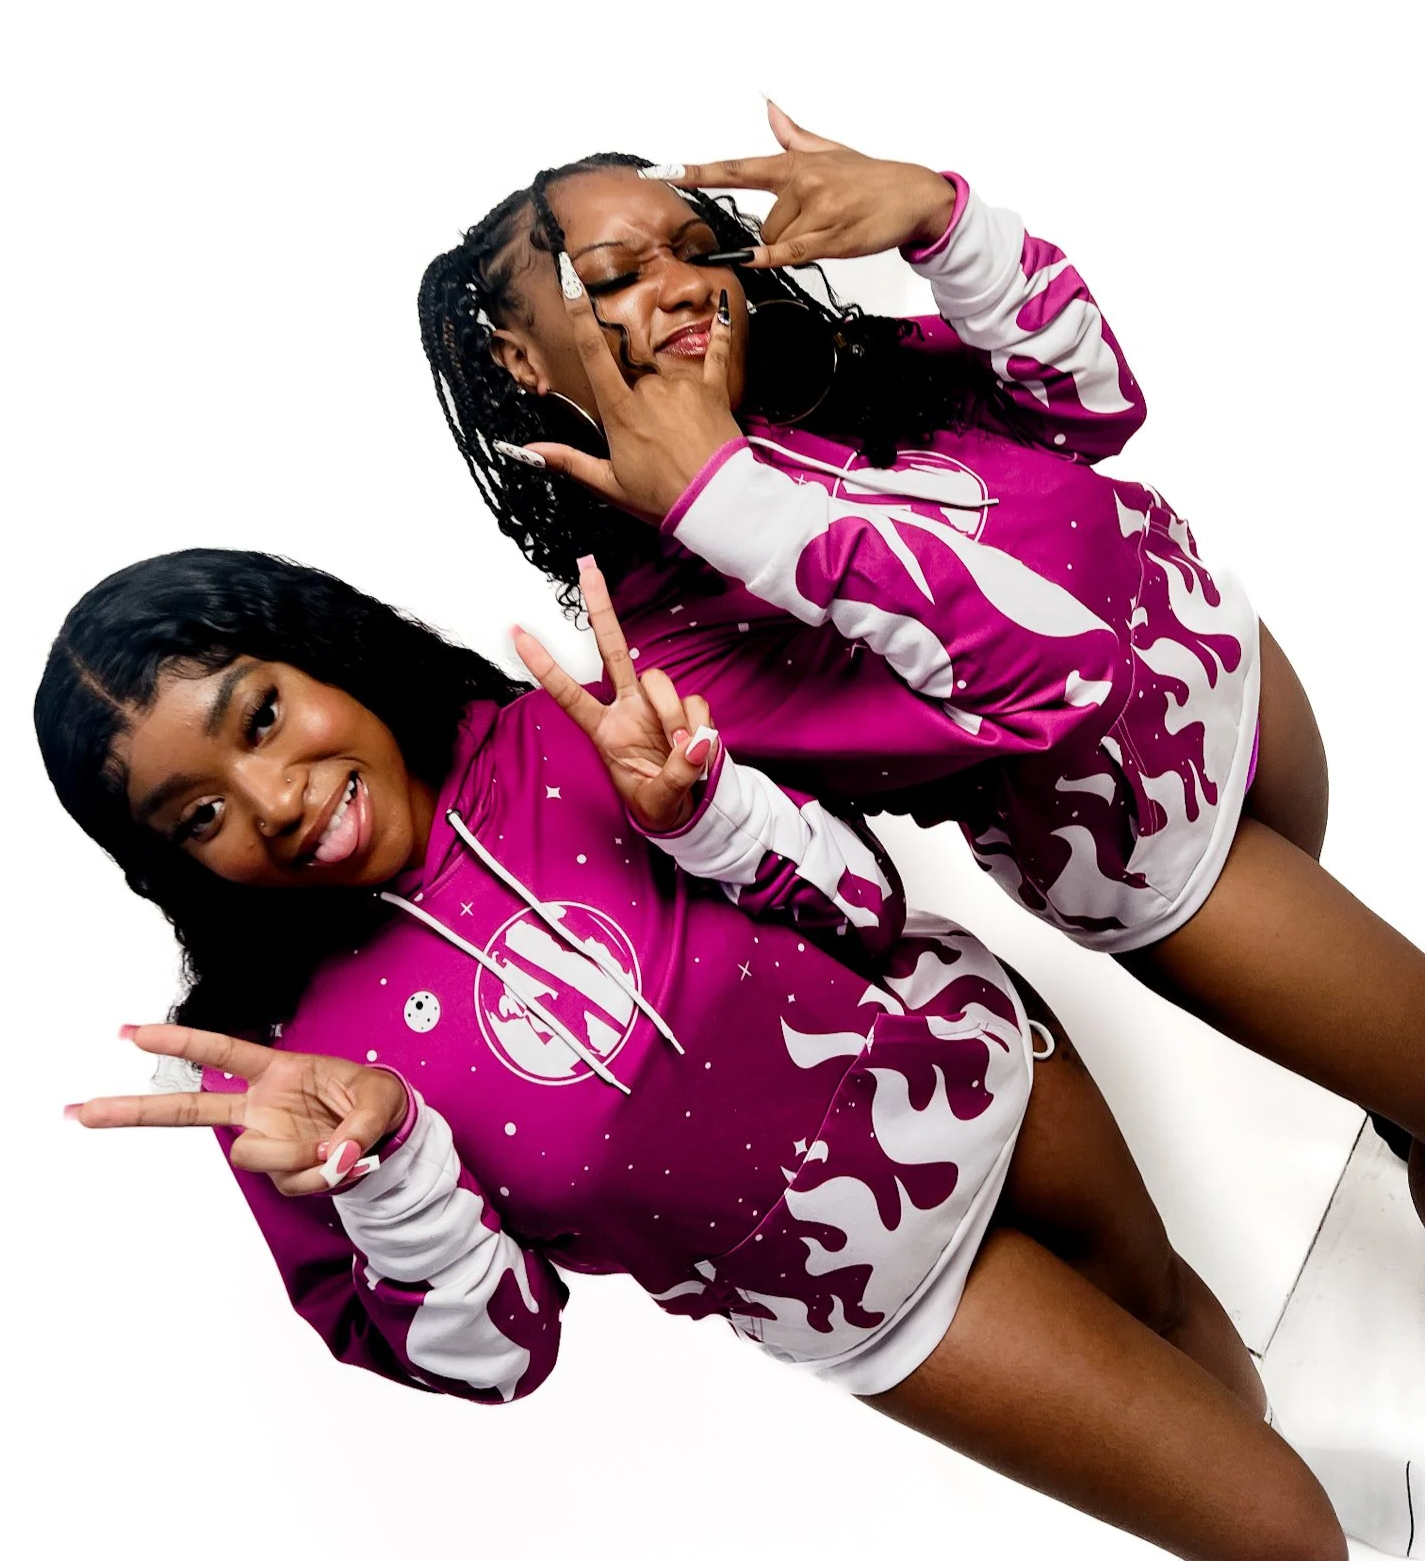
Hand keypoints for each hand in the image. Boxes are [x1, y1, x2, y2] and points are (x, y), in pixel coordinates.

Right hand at [67, 1025, 408, 1196]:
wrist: (390, 1139)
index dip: (180, 1042)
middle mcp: (260, 1107)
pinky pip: (290, 1181)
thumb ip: (360, 1126)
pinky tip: (341, 1165)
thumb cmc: (378, 1102)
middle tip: (81, 1112)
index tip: (131, 1033)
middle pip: (187, 1110)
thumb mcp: (381, 1098)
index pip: (221, 1052)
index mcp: (276, 1071)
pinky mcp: (282, 1170)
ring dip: (298, 1157)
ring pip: (254, 1157)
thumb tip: (336, 1158)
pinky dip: (319, 1178)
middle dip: (133, 1112)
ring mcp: (267, 1140)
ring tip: (338, 1146)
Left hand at [513, 558, 718, 832]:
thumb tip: (696, 742)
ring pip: (664, 683)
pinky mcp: (688, 708)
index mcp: (603, 730)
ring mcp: (657, 705)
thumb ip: (675, 774)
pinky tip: (698, 749)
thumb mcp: (658, 801)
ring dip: (674, 717)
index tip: (515, 632)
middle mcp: (627, 707)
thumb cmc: (656, 802)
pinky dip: (701, 729)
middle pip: (614, 649)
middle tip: (586, 564)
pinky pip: (697, 705)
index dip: (545, 665)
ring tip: (681, 753)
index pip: (569, 693)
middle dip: (601, 607)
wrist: (687, 809)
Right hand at [519, 272, 742, 524]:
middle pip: (632, 372)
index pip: (592, 352)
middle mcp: (649, 389)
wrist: (716, 504)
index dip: (578, 313)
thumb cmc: (663, 497)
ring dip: (666, 393)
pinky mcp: (713, 389)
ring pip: (664, 371)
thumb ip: (568, 461)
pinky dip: (719, 332)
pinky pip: (715, 353)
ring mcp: (682, 385)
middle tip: (654, 443)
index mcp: (620, 410)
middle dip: (636, 400)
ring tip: (679, 435)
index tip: (570, 278)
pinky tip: (722, 306)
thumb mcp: (609, 485)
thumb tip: (528, 451)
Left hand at [664, 100, 955, 267]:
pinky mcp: (829, 234)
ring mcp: (815, 207)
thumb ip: (793, 136)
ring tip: (831, 231)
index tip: (668, 172)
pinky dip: (770, 256)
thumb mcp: (830, 150)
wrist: (912, 194)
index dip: (700, 172)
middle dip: (783, 235)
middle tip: (818, 225)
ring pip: (779, 241)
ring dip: (798, 247)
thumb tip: (770, 109)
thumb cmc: (870, 178)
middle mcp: (801, 181)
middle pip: (764, 225)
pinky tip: (754, 258)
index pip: (738, 167)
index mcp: (795, 163)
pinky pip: (790, 249)